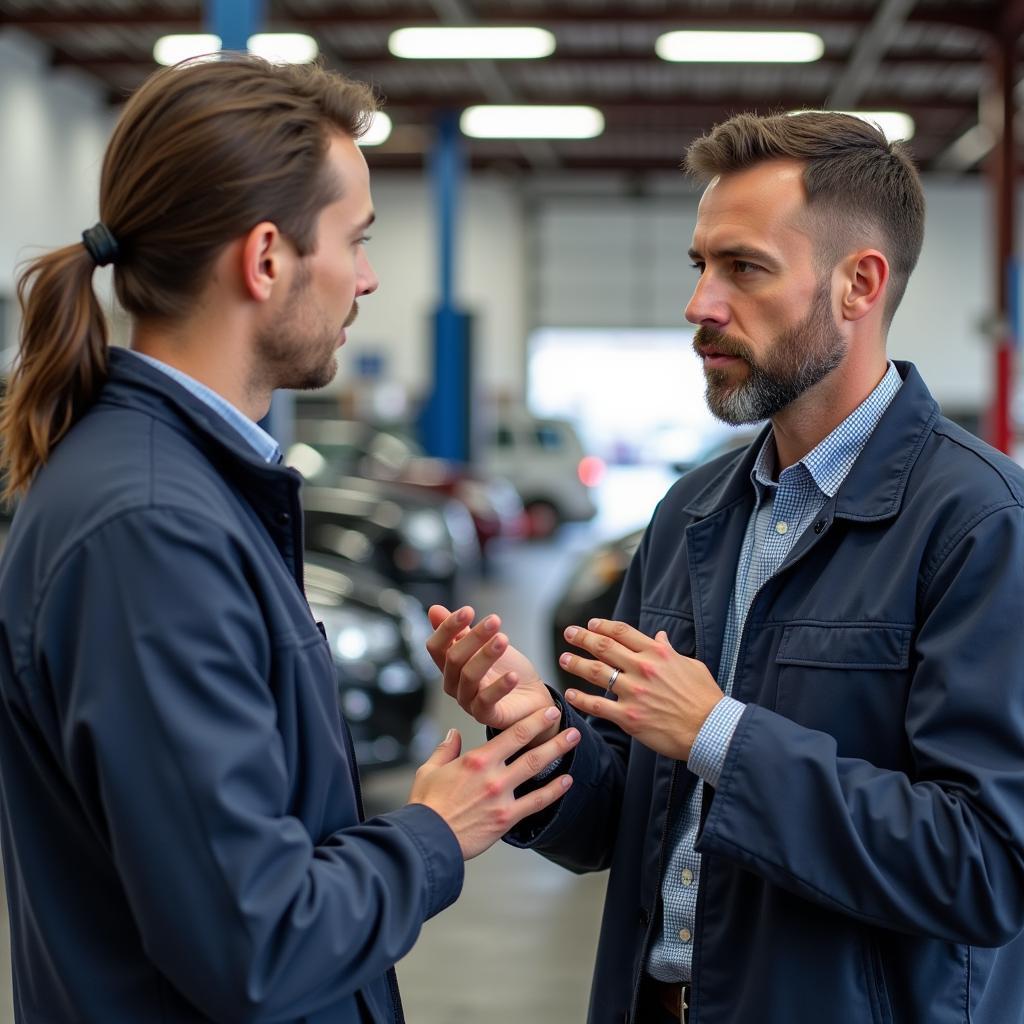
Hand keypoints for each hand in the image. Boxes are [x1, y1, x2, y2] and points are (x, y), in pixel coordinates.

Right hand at [408, 706, 578, 859]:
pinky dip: (554, 791)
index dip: (533, 721)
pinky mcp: (507, 818)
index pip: (511, 733)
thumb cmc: (426, 806)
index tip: (545, 711)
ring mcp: (503, 797)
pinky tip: (566, 782)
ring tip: (573, 742)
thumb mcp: (429, 770)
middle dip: (552, 733)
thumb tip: (453, 735)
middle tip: (568, 723)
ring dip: (557, 753)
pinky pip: (536, 802)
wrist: (427, 839)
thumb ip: (446, 750)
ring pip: (536, 769)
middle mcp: (493, 775)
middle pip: (530, 748)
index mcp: (476, 760)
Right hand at [427, 605, 556, 741]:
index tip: (468, 611)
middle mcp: (454, 684)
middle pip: (453, 658)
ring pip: (469, 676)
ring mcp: (467, 701)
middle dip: (474, 637)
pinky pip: (485, 701)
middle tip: (494, 621)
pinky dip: (499, 687)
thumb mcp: (485, 644)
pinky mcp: (485, 716)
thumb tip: (434, 610)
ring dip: (486, 655)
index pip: (436, 646)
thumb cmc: (506, 669)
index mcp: (450, 666)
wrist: (532, 696)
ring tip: (503, 639)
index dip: (448, 627)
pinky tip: (512, 675)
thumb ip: (460, 631)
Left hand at [558, 618, 722, 761]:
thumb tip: (660, 636)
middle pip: (603, 647)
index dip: (602, 626)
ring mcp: (633, 693)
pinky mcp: (628, 717)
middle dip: (582, 638)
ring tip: (563, 659)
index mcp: (657, 653)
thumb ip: (670, 650)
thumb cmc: (705, 698)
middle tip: (569, 634)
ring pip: (596, 672)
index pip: (622, 632)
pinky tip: (570, 694)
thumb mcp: (691, 665)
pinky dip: (581, 699)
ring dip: (576, 664)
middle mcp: (642, 669)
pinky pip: (597, 705)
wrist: (710, 730)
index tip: (590, 624)